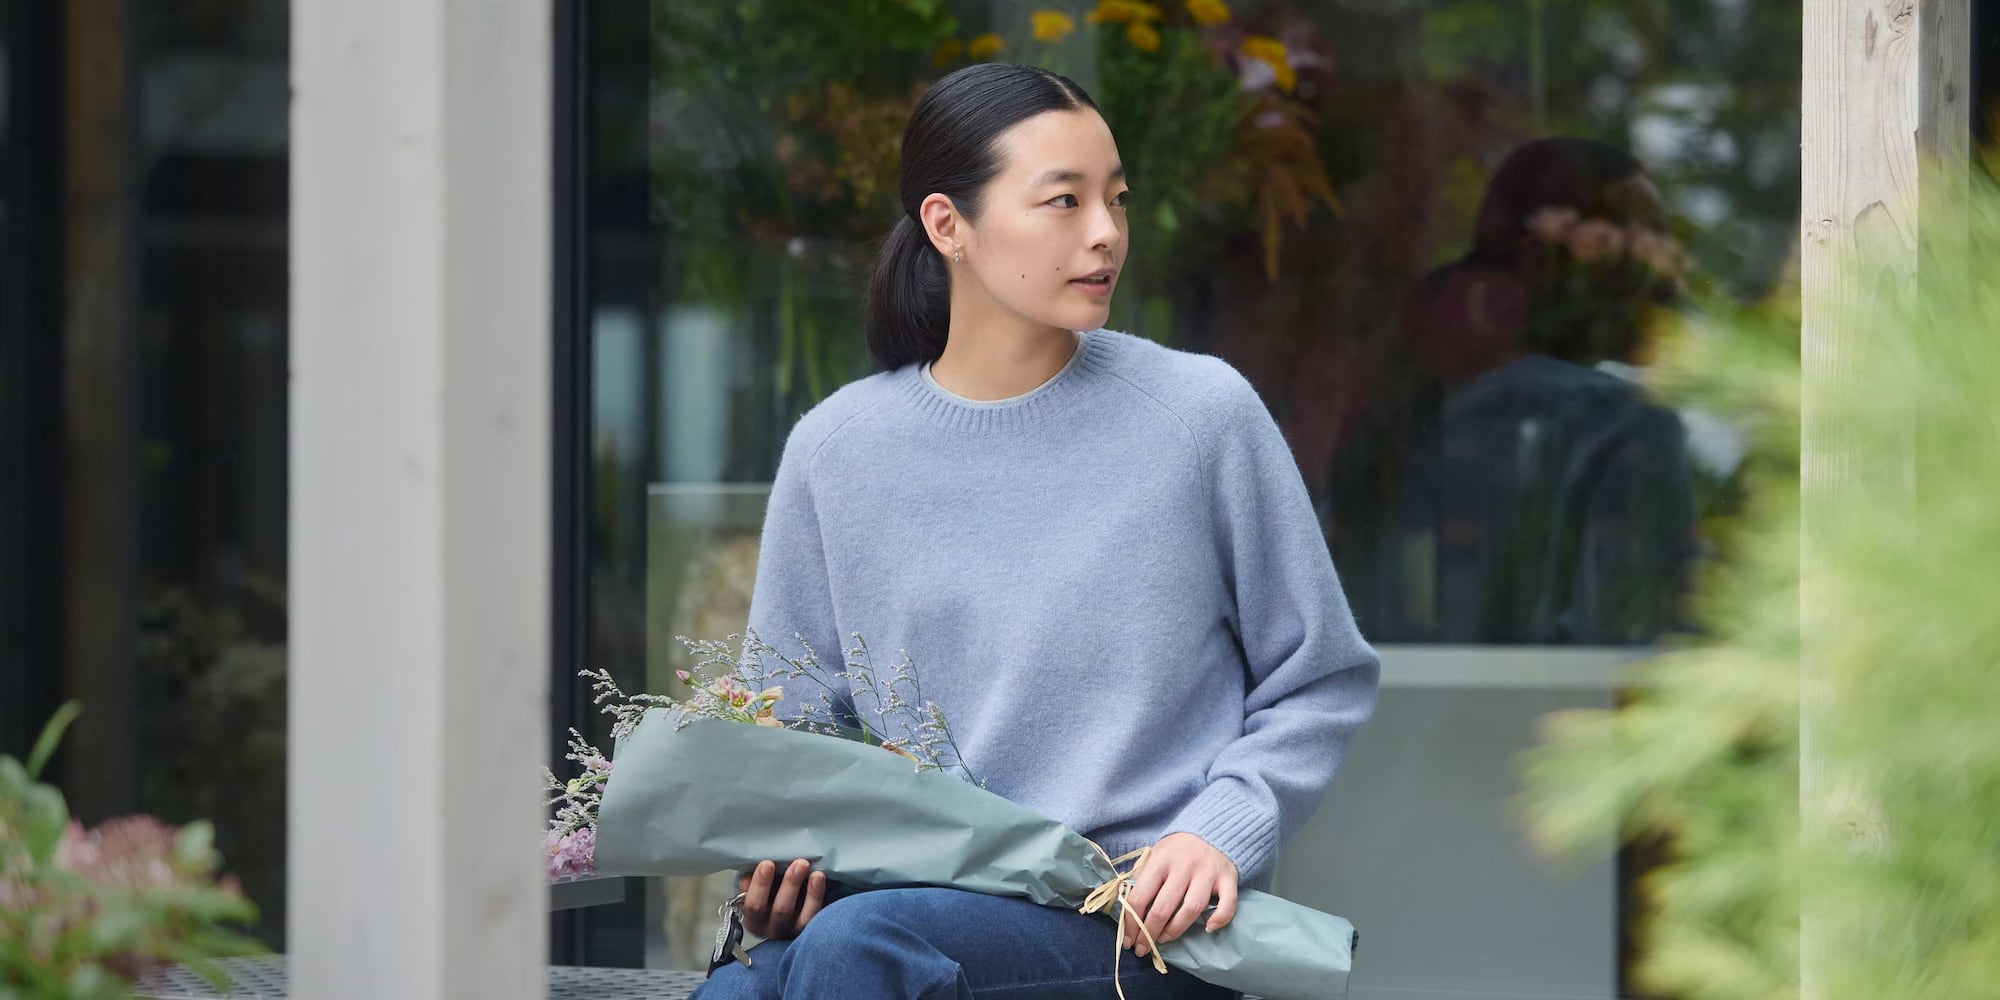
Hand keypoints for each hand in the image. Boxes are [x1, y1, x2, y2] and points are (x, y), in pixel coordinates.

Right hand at [737, 858, 825, 939]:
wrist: (785, 909)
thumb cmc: (765, 895)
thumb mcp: (753, 890)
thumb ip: (751, 881)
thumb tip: (754, 867)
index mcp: (753, 920)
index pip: (754, 905)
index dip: (760, 885)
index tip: (767, 863)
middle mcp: (773, 929)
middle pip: (781, 910)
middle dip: (790, 884)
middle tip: (800, 863)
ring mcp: (793, 931)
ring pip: (802, 916)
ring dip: (809, 891)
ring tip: (814, 871)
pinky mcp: (811, 928)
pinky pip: (815, 914)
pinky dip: (817, 896)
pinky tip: (819, 877)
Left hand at [1119, 832, 1238, 958]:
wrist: (1210, 831)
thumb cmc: (1176, 850)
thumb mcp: (1154, 855)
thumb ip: (1142, 877)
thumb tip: (1128, 907)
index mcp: (1160, 860)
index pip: (1140, 896)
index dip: (1131, 923)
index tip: (1129, 940)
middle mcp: (1184, 866)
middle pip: (1163, 907)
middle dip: (1150, 933)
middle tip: (1143, 948)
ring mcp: (1207, 872)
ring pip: (1192, 908)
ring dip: (1176, 929)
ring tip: (1165, 939)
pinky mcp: (1228, 878)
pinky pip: (1227, 903)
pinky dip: (1220, 918)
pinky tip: (1209, 928)